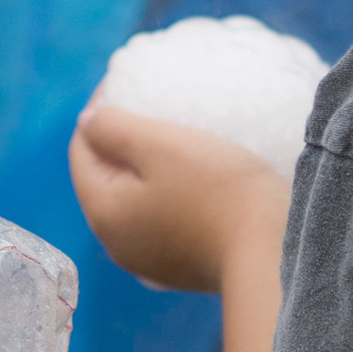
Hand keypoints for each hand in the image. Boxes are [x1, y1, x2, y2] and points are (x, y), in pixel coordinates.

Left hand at [69, 102, 289, 295]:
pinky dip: (167, 195)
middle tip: (150, 107)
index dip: (99, 111)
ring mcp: (148, 261)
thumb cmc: (217, 191)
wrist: (272, 253)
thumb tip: (87, 121)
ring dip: (145, 170)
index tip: (125, 83)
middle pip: (105, 178)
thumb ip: (113, 128)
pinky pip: (161, 220)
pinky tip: (192, 180)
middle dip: (119, 142)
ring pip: (134, 201)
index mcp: (103, 213)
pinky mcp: (179, 268)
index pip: (81, 151)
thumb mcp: (160, 145)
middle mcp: (116, 245)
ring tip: (173, 140)